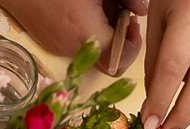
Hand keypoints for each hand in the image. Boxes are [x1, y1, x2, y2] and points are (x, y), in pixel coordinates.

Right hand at [0, 0, 141, 71]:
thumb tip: (141, 10)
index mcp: (87, 34)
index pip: (120, 61)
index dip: (132, 46)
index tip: (130, 24)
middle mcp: (71, 47)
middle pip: (106, 56)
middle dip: (117, 34)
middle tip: (116, 9)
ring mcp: (57, 46)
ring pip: (91, 48)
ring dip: (101, 29)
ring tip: (95, 3)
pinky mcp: (48, 40)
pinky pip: (74, 40)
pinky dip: (84, 27)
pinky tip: (79, 6)